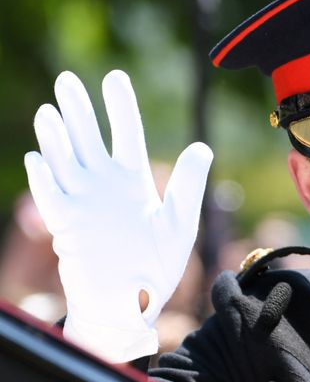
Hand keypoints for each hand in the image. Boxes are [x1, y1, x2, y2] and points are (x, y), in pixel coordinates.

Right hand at [23, 71, 211, 362]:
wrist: (132, 303)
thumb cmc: (155, 266)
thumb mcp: (179, 222)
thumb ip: (187, 185)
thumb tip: (202, 147)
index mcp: (133, 182)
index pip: (126, 135)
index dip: (120, 107)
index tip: (115, 78)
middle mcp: (104, 186)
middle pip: (88, 139)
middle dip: (79, 110)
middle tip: (69, 79)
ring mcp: (82, 203)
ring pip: (65, 161)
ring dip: (57, 137)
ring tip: (50, 110)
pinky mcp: (66, 226)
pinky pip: (52, 196)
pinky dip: (44, 177)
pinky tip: (37, 156)